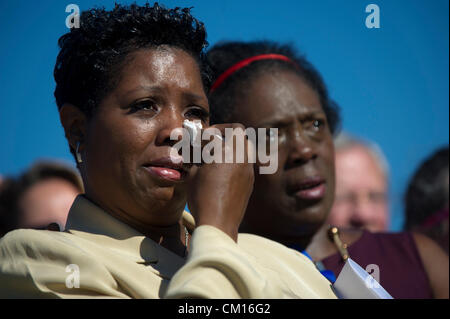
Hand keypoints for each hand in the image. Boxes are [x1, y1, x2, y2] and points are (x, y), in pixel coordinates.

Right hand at [187, 123, 254, 241]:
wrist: (219, 223)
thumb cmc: (202, 197)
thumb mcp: (192, 174)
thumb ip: (195, 157)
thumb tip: (192, 150)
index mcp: (228, 151)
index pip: (227, 130)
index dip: (214, 130)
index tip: (203, 137)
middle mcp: (242, 158)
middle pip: (240, 134)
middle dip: (226, 134)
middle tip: (212, 141)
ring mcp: (248, 171)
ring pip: (245, 149)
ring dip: (231, 148)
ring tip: (215, 158)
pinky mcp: (250, 183)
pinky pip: (245, 165)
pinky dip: (235, 162)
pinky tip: (221, 173)